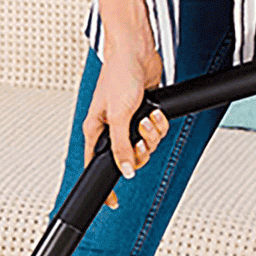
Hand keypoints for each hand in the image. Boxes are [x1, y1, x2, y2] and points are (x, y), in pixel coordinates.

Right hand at [83, 36, 167, 209]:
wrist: (136, 53)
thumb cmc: (118, 76)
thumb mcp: (118, 116)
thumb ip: (121, 147)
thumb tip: (125, 171)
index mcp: (96, 130)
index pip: (97, 165)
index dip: (106, 186)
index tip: (113, 202)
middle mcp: (111, 128)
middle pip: (129, 158)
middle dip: (141, 150)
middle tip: (141, 138)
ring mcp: (129, 122)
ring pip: (146, 145)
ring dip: (153, 134)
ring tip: (148, 118)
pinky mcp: (144, 114)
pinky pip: (156, 131)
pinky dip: (160, 124)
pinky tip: (156, 112)